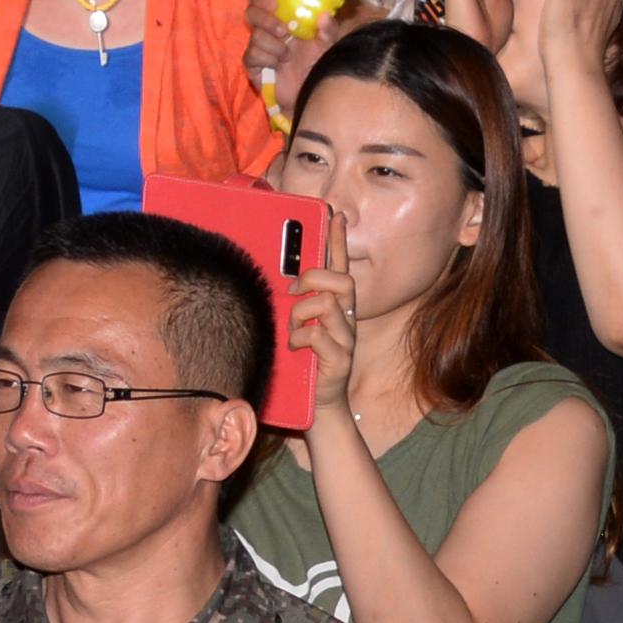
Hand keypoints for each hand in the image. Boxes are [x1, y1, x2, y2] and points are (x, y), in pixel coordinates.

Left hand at [289, 212, 358, 415]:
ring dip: (301, 313)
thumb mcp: (297, 324)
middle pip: (342, 280)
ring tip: (292, 329)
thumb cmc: (304, 360)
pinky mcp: (340, 360)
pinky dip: (300, 338)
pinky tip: (295, 347)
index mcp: (335, 306)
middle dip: (315, 277)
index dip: (339, 241)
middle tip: (294, 289)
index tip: (336, 216)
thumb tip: (277, 279)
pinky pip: (318, 335)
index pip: (340, 267)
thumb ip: (292, 302)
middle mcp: (345, 319)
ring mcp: (345, 339)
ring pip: (327, 304)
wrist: (318, 405)